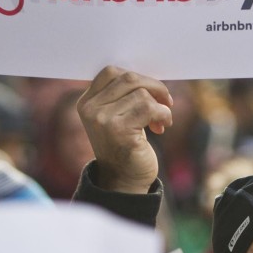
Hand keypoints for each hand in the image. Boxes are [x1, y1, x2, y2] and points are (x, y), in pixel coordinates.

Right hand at [77, 66, 172, 193]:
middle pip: (129, 79)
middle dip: (155, 88)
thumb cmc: (126, 146)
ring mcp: (102, 119)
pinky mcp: (119, 130)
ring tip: (160, 121)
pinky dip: (163, 115)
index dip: (138, 78)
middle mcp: (90, 109)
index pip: (111, 72)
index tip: (151, 93)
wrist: (124, 181)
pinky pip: (150, 108)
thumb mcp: (118, 117)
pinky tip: (162, 127)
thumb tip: (151, 78)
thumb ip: (125, 96)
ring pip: (142, 94)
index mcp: (86, 102)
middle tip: (166, 102)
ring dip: (160, 106)